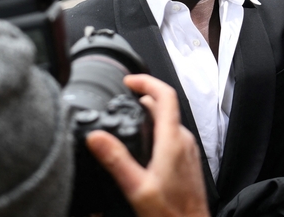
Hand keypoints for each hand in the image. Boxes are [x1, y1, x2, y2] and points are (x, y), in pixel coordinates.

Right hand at [87, 74, 209, 216]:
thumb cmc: (170, 213)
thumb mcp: (136, 187)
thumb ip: (116, 160)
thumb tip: (96, 137)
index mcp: (172, 140)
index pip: (165, 95)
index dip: (146, 81)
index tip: (129, 81)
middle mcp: (184, 140)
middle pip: (165, 105)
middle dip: (142, 98)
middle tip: (120, 99)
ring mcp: (188, 149)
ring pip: (168, 120)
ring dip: (149, 114)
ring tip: (126, 118)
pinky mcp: (187, 159)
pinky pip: (171, 133)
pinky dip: (155, 128)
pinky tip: (141, 142)